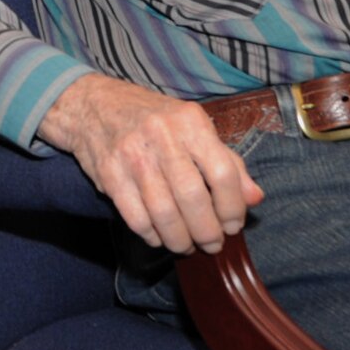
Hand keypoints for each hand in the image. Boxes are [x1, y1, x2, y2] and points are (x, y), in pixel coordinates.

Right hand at [38, 73, 263, 254]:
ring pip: (164, 214)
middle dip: (207, 231)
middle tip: (212, 243)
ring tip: (187, 245)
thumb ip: (228, 161)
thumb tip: (254, 198)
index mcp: (190, 122)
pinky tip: (160, 236)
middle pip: (193, 198)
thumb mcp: (194, 128)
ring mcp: (132, 155)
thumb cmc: (154, 119)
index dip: (232, 207)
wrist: (95, 105)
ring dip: (181, 240)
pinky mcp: (109, 174)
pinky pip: (136, 218)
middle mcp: (161, 135)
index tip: (232, 224)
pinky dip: (152, 236)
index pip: (223, 173)